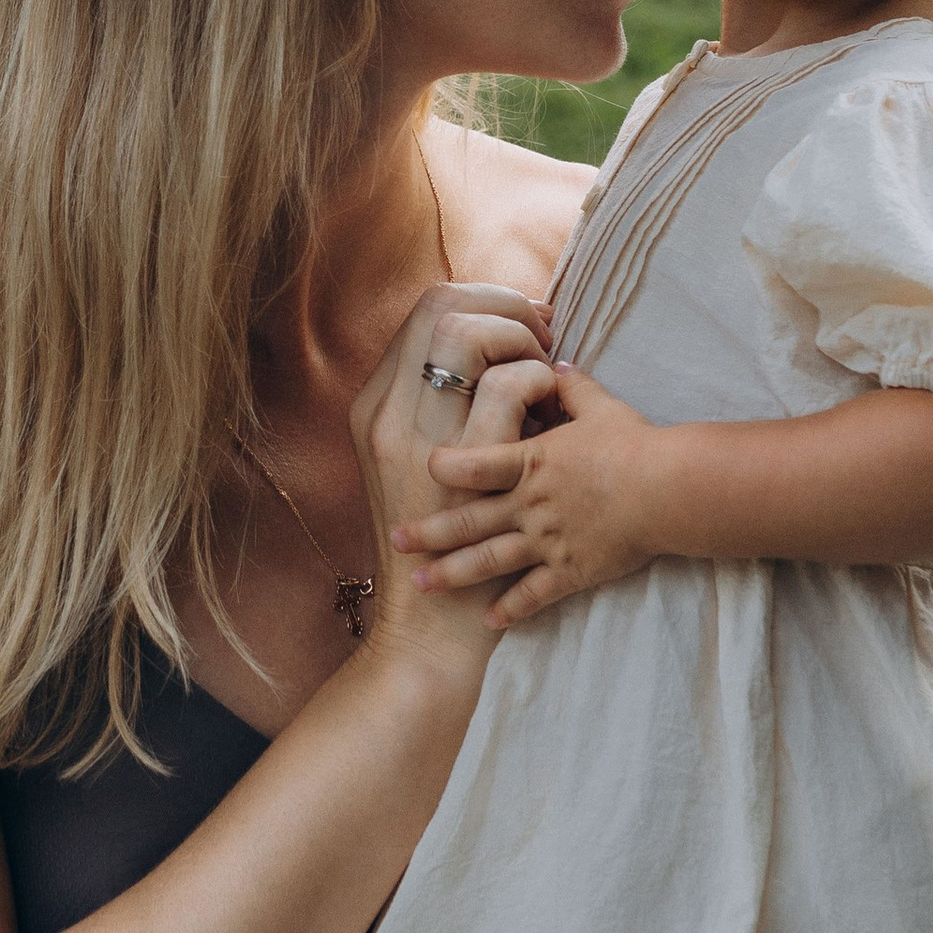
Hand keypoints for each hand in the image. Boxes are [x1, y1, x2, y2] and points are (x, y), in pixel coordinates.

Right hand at [349, 285, 555, 673]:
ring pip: (475, 341)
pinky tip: (555, 396)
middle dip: (502, 307)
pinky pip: (509, 390)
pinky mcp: (475, 467)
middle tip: (539, 329)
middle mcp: (394, 417)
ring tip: (547, 357)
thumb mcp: (403, 472)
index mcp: (377, 413)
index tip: (513, 323)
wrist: (431, 630)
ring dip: (521, 338)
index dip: (477, 303)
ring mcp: (430, 438)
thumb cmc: (426, 550)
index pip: (423, 314)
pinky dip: (537, 380)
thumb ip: (425, 416)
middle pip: (444, 309)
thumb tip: (477, 364)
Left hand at [399, 364, 662, 626]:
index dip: (445, 467)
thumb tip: (556, 365)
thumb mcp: (600, 406)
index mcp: (532, 461)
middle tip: (396, 539)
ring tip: (422, 583)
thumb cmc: (635, 444)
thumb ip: (572, 387)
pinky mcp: (571, 571)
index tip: (422, 471)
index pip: (474, 464)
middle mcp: (530, 504)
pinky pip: (534, 595)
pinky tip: (487, 620)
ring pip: (489, 560)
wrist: (668, 490)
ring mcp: (547, 541)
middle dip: (429, 531)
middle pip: (469, 519)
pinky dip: (510, 608)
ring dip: (452, 573)